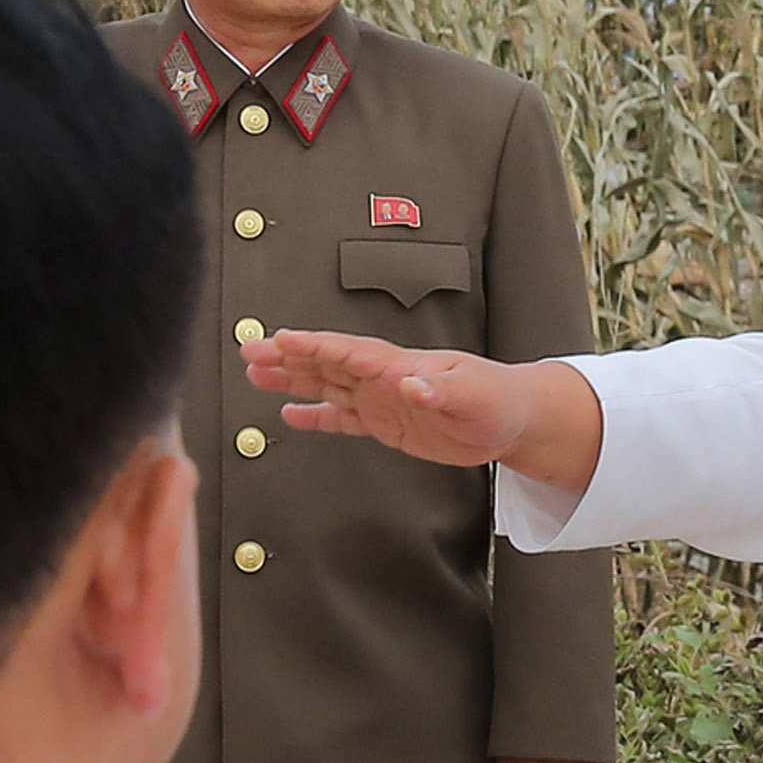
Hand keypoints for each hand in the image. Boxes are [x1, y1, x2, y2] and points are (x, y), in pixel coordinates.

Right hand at [245, 333, 542, 461]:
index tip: (283, 339)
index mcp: (402, 367)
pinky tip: (289, 417)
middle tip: (249, 349)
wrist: (513, 419)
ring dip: (292, 379)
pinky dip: (316, 417)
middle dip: (289, 356)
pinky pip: (343, 417)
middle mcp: (385, 379)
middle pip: (328, 363)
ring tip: (254, 374)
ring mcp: (383, 399)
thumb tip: (410, 385)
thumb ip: (440, 391)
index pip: (351, 353)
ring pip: (327, 385)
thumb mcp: (474, 398)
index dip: (317, 346)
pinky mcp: (387, 422)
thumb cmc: (497, 401)